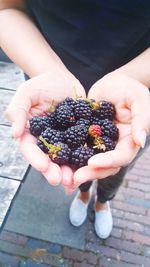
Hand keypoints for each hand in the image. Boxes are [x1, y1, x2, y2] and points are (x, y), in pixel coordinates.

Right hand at [6, 70, 85, 185]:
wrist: (63, 79)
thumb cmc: (42, 84)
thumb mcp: (26, 93)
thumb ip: (18, 110)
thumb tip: (14, 133)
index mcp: (32, 133)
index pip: (31, 149)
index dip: (36, 159)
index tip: (43, 166)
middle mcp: (47, 140)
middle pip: (48, 159)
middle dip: (54, 171)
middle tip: (61, 181)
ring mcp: (63, 140)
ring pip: (65, 159)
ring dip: (70, 171)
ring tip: (75, 180)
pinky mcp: (78, 137)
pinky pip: (82, 149)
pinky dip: (85, 160)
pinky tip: (90, 167)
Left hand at [72, 72, 149, 186]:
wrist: (111, 83)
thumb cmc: (128, 88)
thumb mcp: (138, 98)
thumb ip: (142, 118)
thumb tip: (140, 141)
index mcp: (129, 140)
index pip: (121, 156)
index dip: (108, 161)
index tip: (91, 162)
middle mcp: (115, 146)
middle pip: (106, 165)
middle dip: (91, 173)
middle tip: (74, 178)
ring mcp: (100, 144)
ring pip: (91, 162)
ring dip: (79, 170)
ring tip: (64, 175)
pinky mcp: (87, 138)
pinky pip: (78, 150)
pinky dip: (70, 157)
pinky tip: (58, 161)